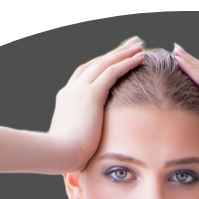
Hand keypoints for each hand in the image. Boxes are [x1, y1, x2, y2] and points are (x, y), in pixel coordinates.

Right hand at [48, 38, 145, 169]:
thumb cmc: (66, 154)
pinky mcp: (91, 95)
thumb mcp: (73, 137)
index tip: (114, 59)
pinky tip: (140, 57)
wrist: (58, 153)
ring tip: (139, 45)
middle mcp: (72, 90)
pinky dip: (127, 63)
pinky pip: (112, 72)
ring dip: (123, 53)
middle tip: (130, 44)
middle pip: (95, 64)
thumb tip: (90, 138)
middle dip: (114, 53)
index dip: (101, 65)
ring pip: (105, 64)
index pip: (85, 74)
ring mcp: (80, 90)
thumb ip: (82, 130)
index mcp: (66, 99)